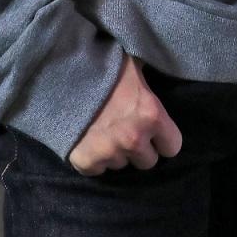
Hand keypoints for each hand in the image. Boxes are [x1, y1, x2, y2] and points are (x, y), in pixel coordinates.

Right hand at [69, 53, 182, 175]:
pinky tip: (89, 139)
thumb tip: (167, 70)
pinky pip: (98, 170)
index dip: (164, 139)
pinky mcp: (86, 162)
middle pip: (148, 162)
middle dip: (140, 148)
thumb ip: (151, 82)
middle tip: (126, 130)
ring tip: (104, 131)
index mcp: (151, 114)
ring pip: (122, 165)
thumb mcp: (136, 66)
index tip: (155, 132)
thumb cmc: (106, 65)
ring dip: (116, 153)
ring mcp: (109, 153)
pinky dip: (94, 159)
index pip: (172, 147)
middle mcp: (134, 138)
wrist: (63, 73)